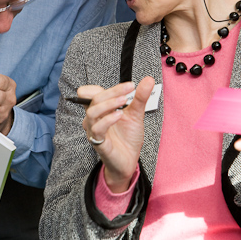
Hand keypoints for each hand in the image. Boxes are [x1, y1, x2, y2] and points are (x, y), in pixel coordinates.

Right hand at [79, 77, 154, 193]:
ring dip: (109, 104)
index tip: (129, 86)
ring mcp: (94, 130)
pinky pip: (97, 129)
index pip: (91, 92)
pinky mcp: (98, 142)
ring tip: (124, 102)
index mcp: (100, 109)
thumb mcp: (136, 114)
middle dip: (112, 92)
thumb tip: (148, 80)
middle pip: (94, 99)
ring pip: (92, 112)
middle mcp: (94, 118)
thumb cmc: (128, 137)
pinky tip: (120, 116)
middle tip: (130, 89)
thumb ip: (140, 97)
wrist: (129, 159)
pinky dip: (108, 120)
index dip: (106, 87)